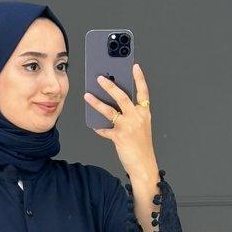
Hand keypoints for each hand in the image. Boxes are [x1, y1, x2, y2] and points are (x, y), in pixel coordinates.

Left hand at [84, 61, 156, 177]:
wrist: (144, 165)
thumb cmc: (141, 146)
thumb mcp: (141, 127)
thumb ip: (130, 115)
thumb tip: (114, 106)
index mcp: (144, 113)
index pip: (143, 92)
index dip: (139, 78)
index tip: (134, 66)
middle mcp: (137, 117)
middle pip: (122, 96)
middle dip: (110, 85)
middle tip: (99, 77)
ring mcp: (128, 126)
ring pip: (109, 110)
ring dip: (96, 102)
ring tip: (87, 95)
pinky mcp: (119, 137)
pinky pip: (104, 130)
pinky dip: (98, 128)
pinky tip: (93, 125)